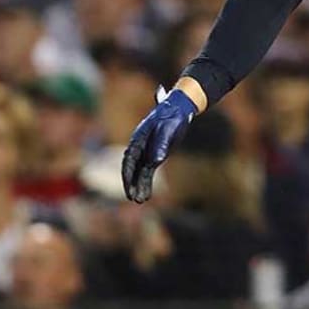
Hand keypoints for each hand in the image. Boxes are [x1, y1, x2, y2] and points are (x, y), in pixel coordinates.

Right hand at [121, 87, 197, 203]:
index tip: (129, 189)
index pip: (129, 160)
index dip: (128, 175)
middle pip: (132, 168)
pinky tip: (146, 193)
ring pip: (140, 171)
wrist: (180, 108)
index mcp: (138, 138)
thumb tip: (154, 162)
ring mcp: (146, 149)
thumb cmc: (173, 116)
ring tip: (140, 201)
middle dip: (131, 184)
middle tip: (134, 199)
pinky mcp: (154, 153)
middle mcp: (139, 145)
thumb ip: (161, 144)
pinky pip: (148, 170)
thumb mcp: (169, 129)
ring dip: (139, 185)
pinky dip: (146, 181)